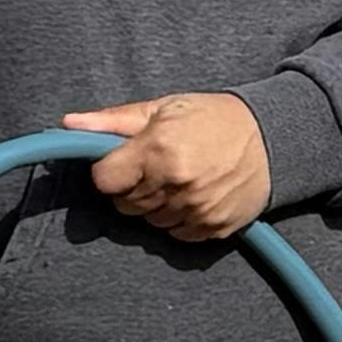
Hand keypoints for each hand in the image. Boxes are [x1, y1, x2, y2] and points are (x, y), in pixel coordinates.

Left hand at [67, 94, 269, 240]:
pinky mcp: (212, 228)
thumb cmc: (214, 118)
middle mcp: (176, 184)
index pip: (104, 180)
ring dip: (156, 204)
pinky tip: (195, 195)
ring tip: (179, 178)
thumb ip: (114, 120)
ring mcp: (196, 210)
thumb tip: (68, 123)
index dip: (109, 170)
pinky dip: (179, 218)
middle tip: (156, 165)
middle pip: (124, 204)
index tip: (122, 161)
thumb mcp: (164, 107)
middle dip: (133, 186)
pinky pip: (176, 234)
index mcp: (159, 149)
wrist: (273, 138)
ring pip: (149, 221)